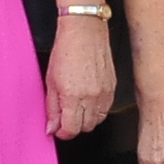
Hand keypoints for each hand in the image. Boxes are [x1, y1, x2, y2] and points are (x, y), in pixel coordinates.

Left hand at [45, 16, 115, 141]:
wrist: (85, 30)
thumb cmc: (66, 49)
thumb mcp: (50, 80)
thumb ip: (51, 107)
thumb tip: (51, 126)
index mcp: (73, 96)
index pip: (71, 129)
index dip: (63, 133)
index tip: (58, 129)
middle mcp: (91, 97)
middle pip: (85, 127)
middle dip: (74, 126)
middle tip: (65, 118)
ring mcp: (104, 93)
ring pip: (98, 121)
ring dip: (86, 119)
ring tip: (76, 108)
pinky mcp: (113, 87)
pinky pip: (106, 109)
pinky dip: (97, 110)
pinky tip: (88, 101)